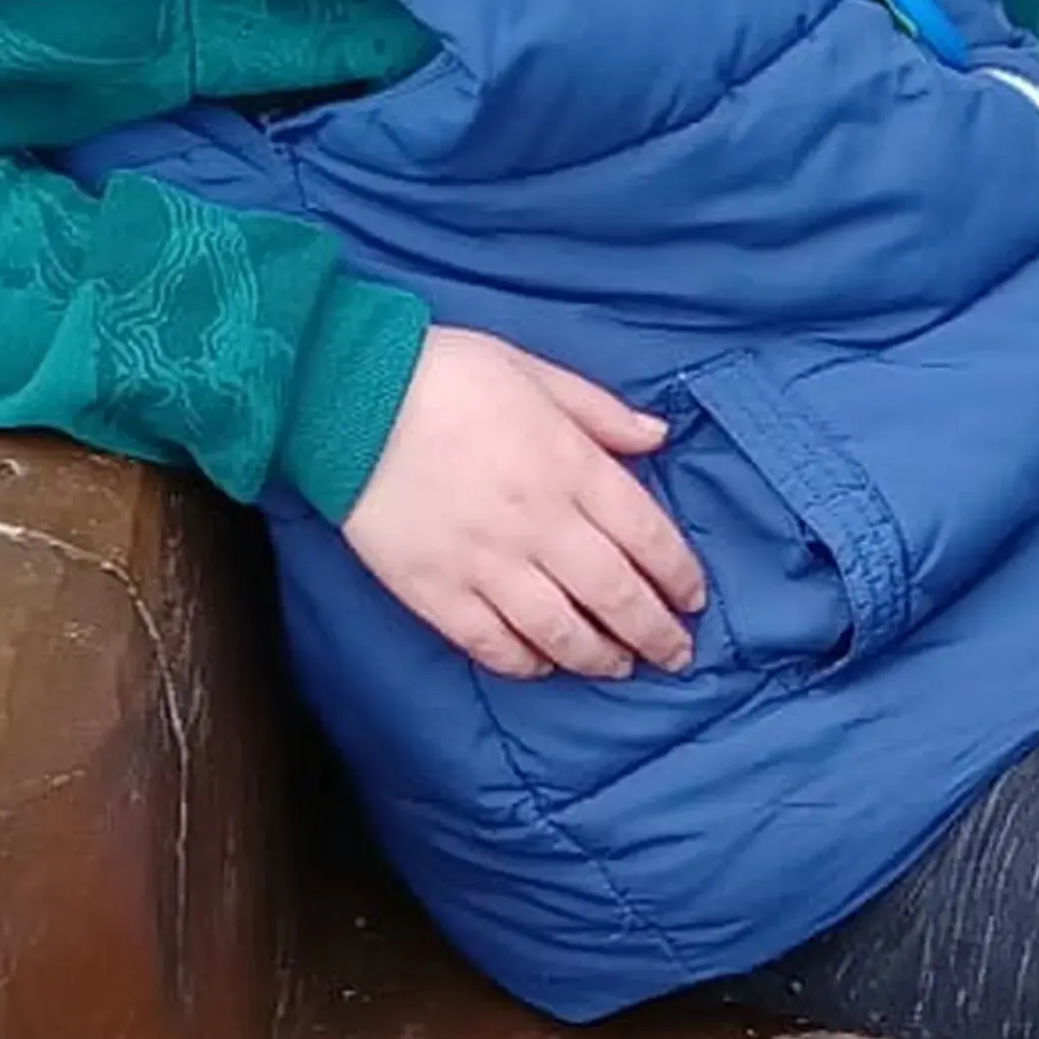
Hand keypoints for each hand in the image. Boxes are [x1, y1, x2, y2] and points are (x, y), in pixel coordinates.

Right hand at [341, 326, 706, 679]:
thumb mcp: (534, 371)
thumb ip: (600, 412)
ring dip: (600, 657)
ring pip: (561, 632)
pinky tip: (543, 665)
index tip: (693, 599)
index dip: (679, 576)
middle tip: (676, 654)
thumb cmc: (444, 372)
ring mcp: (486, 564)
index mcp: (570, 466)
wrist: (345, 394)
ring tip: (620, 667)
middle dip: (655, 633)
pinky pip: (492, 643)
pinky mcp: (435, 590)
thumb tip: (658, 438)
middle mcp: (539, 524)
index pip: (648, 537)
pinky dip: (525, 662)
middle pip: (615, 596)